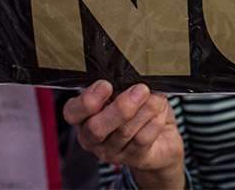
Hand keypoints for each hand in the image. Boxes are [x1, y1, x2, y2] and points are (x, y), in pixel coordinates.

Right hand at [63, 81, 184, 188]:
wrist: (162, 139)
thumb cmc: (138, 109)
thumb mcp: (125, 93)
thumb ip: (121, 86)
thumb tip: (130, 75)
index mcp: (84, 118)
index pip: (72, 113)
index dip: (87, 101)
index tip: (106, 85)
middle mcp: (93, 139)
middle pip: (96, 128)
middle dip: (120, 107)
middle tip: (141, 89)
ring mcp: (112, 153)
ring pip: (124, 132)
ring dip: (144, 110)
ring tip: (157, 96)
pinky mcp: (134, 159)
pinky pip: (143, 140)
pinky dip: (155, 121)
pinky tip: (161, 109)